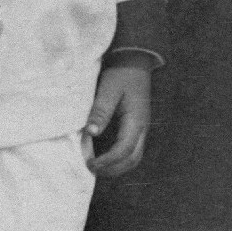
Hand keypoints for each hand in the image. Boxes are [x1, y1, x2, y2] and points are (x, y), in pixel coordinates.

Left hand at [83, 61, 151, 176]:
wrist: (134, 60)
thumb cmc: (121, 73)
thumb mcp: (109, 89)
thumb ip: (101, 110)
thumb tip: (91, 132)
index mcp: (136, 121)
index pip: (124, 150)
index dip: (107, 161)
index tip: (90, 163)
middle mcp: (141, 128)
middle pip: (132, 160)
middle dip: (112, 169)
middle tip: (91, 169)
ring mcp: (140, 128)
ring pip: (133, 157)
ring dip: (116, 167)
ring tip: (97, 166)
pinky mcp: (135, 126)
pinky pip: (130, 149)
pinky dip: (118, 158)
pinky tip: (103, 156)